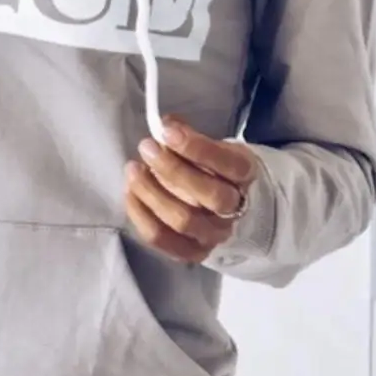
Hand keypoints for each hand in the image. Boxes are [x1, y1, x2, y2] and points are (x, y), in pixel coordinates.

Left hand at [124, 117, 257, 262]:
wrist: (226, 206)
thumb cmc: (213, 169)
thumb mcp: (211, 146)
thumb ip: (189, 136)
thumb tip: (164, 124)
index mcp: (244, 175)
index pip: (227, 164)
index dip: (195, 147)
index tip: (166, 131)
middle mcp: (234, 209)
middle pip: (208, 195)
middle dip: (171, 169)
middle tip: (146, 148)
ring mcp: (214, 234)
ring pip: (182, 220)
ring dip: (151, 193)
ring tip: (133, 170)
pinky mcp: (192, 251)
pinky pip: (162, 239)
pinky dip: (141, 216)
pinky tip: (130, 193)